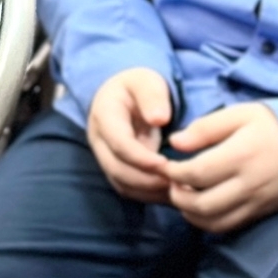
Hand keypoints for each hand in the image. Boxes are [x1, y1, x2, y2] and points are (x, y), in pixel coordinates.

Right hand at [86, 67, 173, 203]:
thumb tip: (159, 119)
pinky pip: (129, 189)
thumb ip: (152, 96)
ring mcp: (105, 158)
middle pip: (117, 169)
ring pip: (122, 184)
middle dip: (147, 180)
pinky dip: (150, 195)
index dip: (141, 158)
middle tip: (176, 182)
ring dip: (149, 192)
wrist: (123, 96)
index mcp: (104, 115)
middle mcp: (100, 140)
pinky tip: (173, 193)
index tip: (165, 164)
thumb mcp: (146, 81)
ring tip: (178, 190)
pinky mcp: (116, 169)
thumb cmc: (138, 87)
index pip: (119, 143)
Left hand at [164, 102, 277, 235]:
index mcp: (242, 155)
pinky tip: (200, 206)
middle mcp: (249, 184)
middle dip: (177, 196)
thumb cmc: (273, 125)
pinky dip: (207, 221)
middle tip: (171, 182)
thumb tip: (175, 143)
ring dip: (190, 212)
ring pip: (213, 222)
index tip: (165, 165)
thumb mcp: (240, 114)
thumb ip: (206, 128)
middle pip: (202, 204)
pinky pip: (228, 226)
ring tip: (183, 195)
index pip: (197, 173)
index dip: (173, 173)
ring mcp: (256, 202)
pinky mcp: (261, 213)